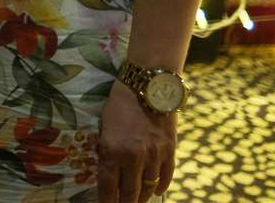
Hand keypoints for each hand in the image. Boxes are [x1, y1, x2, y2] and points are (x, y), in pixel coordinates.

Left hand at [96, 80, 174, 202]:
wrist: (148, 83)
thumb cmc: (119, 102)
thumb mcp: (104, 126)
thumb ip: (107, 150)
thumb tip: (108, 173)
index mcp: (112, 150)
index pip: (108, 187)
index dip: (106, 202)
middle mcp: (133, 156)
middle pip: (129, 193)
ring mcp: (154, 154)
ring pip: (148, 187)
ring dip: (142, 198)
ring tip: (137, 201)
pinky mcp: (170, 150)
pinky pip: (166, 176)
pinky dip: (161, 186)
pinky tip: (155, 190)